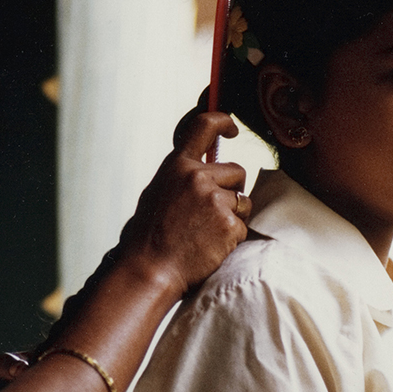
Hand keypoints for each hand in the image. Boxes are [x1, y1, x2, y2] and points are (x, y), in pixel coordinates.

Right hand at [116, 111, 248, 296]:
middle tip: (210, 213)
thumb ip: (183, 179)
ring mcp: (215, 200)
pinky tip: (209, 246)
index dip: (223, 122)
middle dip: (231, 190)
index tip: (232, 128)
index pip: (204, 126)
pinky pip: (242, 226)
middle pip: (237, 171)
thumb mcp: (158, 194)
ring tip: (205, 232)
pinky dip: (231, 238)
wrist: (151, 269)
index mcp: (177, 166)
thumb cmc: (150, 237)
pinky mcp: (228, 224)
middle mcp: (197, 177)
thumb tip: (205, 171)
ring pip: (243, 200)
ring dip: (232, 215)